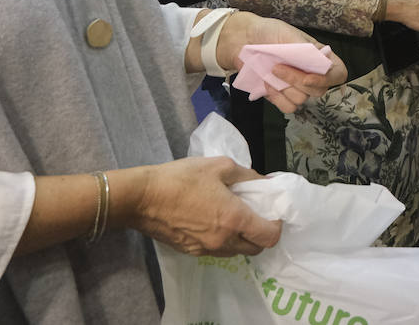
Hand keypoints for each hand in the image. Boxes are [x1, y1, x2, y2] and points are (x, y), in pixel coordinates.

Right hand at [125, 157, 279, 255]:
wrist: (141, 198)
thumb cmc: (182, 178)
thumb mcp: (220, 166)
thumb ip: (248, 176)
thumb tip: (267, 182)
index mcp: (234, 219)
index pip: (269, 237)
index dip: (277, 226)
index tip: (274, 212)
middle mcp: (223, 241)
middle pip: (255, 248)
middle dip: (262, 234)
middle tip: (257, 214)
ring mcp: (205, 250)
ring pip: (236, 252)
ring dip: (242, 239)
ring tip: (235, 217)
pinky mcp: (190, 252)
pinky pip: (217, 251)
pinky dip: (224, 241)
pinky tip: (215, 222)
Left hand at [208, 12, 347, 114]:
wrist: (243, 39)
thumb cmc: (269, 32)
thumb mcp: (289, 34)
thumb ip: (305, 49)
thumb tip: (321, 61)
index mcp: (319, 56)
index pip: (338, 74)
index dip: (327, 80)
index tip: (307, 78)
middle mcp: (311, 73)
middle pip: (319, 91)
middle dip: (297, 81)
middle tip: (278, 67)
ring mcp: (296, 86)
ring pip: (302, 100)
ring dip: (285, 88)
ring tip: (271, 72)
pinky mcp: (281, 96)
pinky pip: (288, 107)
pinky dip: (277, 97)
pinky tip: (267, 83)